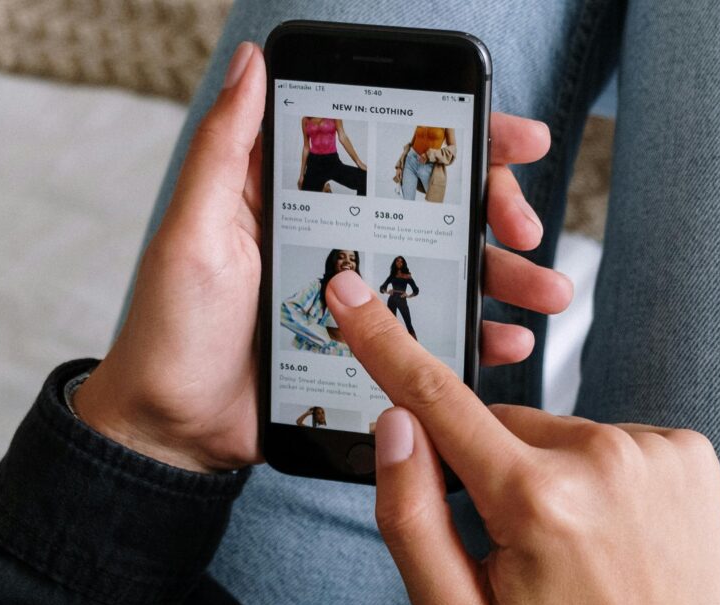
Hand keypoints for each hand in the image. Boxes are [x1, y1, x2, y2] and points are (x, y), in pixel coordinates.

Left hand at [75, 41, 568, 472]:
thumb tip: (252, 61)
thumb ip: (225, 151)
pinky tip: (506, 340)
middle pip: (436, 210)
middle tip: (526, 228)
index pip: (390, 154)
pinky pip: (434, 337)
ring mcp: (360, 300)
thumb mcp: (194, 231)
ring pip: (448, 273)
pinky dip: (477, 338)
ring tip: (547, 291)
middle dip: (497, 211)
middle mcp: (341, 242)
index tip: (513, 137)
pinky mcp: (370, 352)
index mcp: (304, 203)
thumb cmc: (172, 328)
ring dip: (506, 277)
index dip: (457, 139)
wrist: (173, 428)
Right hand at [324, 274, 719, 604]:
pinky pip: (609, 438)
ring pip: (555, 430)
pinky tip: (613, 529)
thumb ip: (408, 518)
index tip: (350, 291)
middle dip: (487, 466)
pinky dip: (596, 472)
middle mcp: (602, 458)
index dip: (383, 342)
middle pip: (499, 423)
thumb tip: (396, 425)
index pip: (436, 400)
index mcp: (535, 501)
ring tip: (574, 546)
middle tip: (514, 542)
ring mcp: (656, 450)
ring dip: (545, 470)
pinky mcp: (689, 451)